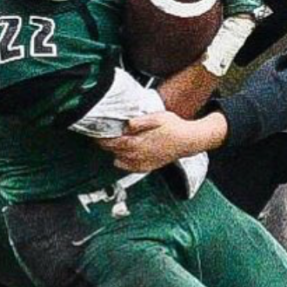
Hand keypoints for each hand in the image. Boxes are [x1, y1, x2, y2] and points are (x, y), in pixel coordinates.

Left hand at [98, 111, 227, 172]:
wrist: (189, 140)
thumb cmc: (174, 127)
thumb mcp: (157, 117)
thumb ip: (140, 122)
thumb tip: (127, 124)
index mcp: (139, 142)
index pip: (115, 143)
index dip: (104, 140)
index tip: (97, 136)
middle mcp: (140, 154)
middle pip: (116, 152)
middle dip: (107, 146)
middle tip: (100, 140)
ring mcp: (145, 161)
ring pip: (122, 162)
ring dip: (115, 154)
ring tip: (111, 147)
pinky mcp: (150, 166)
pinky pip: (133, 169)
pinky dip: (125, 165)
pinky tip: (122, 160)